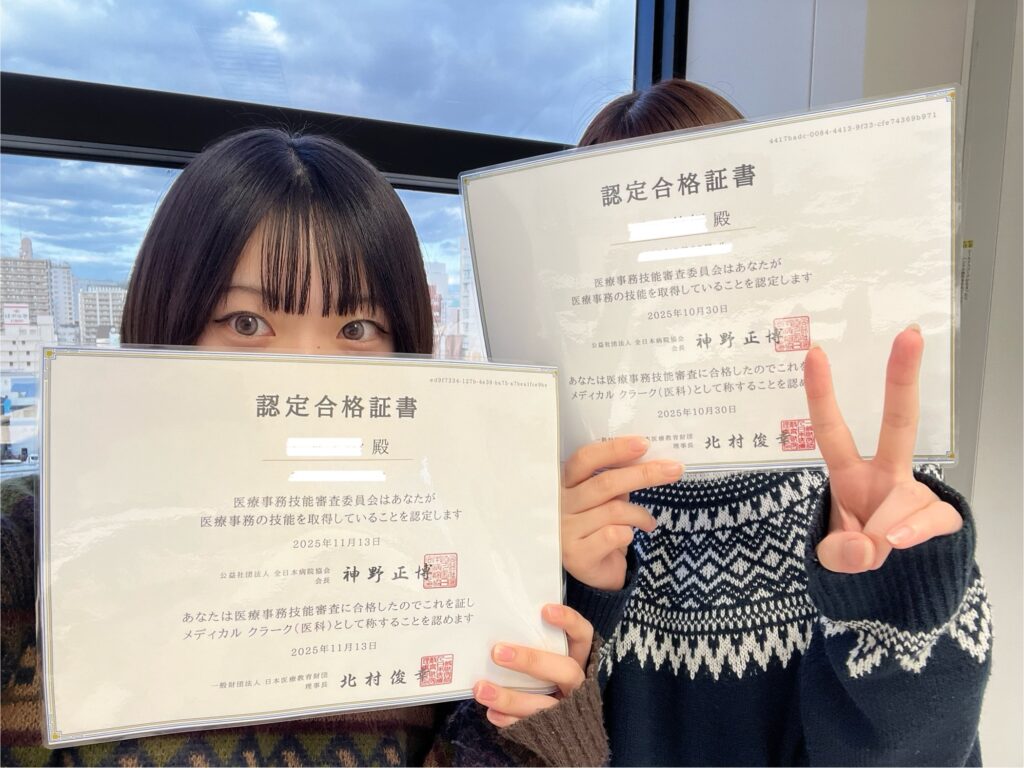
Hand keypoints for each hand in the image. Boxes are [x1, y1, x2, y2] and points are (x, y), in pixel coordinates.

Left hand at [473, 604, 592, 726]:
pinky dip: (509, 720)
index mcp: (579, 658)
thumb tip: (497, 624)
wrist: (567, 727)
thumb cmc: (548, 675)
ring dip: (510, 697)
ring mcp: (567, 709)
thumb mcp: (551, 656)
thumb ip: (535, 641)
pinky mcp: (552, 730)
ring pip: (543, 704)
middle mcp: (578, 683)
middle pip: (566, 671)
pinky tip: (491, 712)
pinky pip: (530, 727)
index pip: (583, 634)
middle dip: (532, 661)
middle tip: (497, 652)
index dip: (569, 621)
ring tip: (481, 689)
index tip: (545, 610)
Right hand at [561, 437, 683, 589]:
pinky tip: (630, 537)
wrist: (593, 571)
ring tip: (649, 522)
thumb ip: (617, 479)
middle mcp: (561, 505)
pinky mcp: (576, 554)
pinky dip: (629, 534)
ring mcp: (565, 530)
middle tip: (673, 470)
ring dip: (640, 515)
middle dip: (643, 474)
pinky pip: (614, 535)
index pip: (585, 459)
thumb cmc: (601, 527)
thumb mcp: (607, 499)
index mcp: (566, 484)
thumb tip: (647, 457)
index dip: (614, 450)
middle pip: (604, 483)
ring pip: (614, 511)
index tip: (643, 444)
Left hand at [804, 325, 960, 573]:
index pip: (831, 429)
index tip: (813, 353)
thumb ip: (838, 554)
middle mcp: (884, 473)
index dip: (821, 394)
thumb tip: (866, 547)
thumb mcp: (831, 558)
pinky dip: (913, 534)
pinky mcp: (939, 514)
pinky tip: (899, 543)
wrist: (893, 580)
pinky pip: (932, 519)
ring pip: (909, 497)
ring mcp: (914, 491)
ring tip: (874, 548)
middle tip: (907, 333)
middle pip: (898, 419)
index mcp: (848, 474)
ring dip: (885, 531)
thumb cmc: (856, 550)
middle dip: (902, 376)